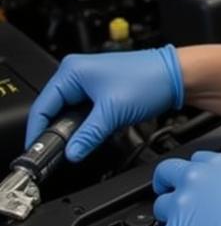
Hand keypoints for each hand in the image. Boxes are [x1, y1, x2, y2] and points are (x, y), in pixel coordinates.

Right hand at [25, 46, 183, 160]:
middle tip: (57, 154)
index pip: (42, 106)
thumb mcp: (112, 112)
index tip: (36, 151)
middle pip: (55, 109)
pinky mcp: (104, 90)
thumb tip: (71, 153)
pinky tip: (92, 134)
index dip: (37, 131)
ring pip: (72, 112)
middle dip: (58, 132)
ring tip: (77, 145)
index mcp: (71, 71)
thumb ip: (88, 136)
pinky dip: (88, 125)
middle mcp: (78, 72)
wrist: (178, 76)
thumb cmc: (150, 80)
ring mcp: (91, 81)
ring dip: (75, 129)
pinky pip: (86, 112)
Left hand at [148, 150, 220, 225]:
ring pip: (160, 207)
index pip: (195, 159)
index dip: (193, 171)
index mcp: (216, 166)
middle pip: (166, 173)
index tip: (193, 178)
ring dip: (168, 216)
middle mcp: (194, 181)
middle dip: (165, 183)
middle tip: (169, 192)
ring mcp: (180, 207)